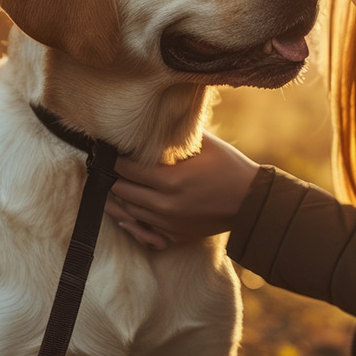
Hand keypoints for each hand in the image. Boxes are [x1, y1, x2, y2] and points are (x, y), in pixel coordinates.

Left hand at [106, 131, 259, 249]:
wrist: (252, 202)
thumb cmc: (230, 168)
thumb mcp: (206, 144)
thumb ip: (178, 133)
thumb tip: (157, 120)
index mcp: (171, 180)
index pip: (127, 169)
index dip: (112, 159)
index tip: (105, 150)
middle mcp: (165, 205)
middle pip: (122, 191)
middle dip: (111, 178)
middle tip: (102, 166)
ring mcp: (169, 223)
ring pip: (129, 212)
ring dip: (118, 198)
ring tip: (110, 184)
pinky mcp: (175, 235)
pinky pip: (143, 230)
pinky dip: (131, 218)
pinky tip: (124, 209)